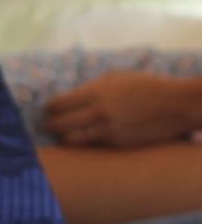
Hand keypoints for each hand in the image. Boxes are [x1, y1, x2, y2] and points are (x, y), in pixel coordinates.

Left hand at [43, 71, 201, 147]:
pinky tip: (81, 140)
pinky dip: (83, 143)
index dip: (48, 108)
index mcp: (96, 92)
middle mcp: (99, 112)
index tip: (47, 110)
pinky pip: (92, 145)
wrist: (176, 105)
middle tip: (47, 125)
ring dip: (63, 138)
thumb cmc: (145, 86)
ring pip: (72, 140)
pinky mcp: (118, 144)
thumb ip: (92, 88)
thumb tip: (71, 97)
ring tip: (61, 135)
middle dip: (49, 125)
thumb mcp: (116, 78)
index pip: (57, 104)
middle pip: (59, 124)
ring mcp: (108, 130)